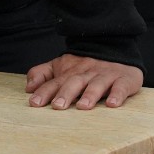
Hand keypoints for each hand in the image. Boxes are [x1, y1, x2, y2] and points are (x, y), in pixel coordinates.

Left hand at [25, 54, 142, 109]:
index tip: (34, 103)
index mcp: (70, 71)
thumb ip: (42, 74)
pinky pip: (121, 86)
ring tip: (83, 106)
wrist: (115, 46)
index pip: (54, 82)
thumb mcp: (61, 66)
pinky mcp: (124, 79)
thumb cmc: (84, 65)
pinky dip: (118, 95)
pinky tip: (113, 104)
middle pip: (74, 82)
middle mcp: (86, 73)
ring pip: (97, 84)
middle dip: (65, 93)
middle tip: (58, 106)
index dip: (44, 92)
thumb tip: (28, 87)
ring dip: (90, 95)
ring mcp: (106, 75)